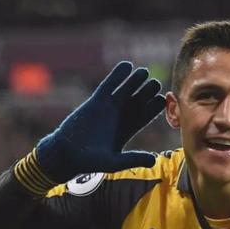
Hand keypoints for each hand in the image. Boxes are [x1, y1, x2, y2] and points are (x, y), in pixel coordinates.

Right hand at [35, 61, 164, 181]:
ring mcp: (108, 108)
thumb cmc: (90, 162)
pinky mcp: (96, 101)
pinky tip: (127, 66)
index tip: (163, 100)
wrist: (66, 153)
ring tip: (144, 72)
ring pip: (125, 91)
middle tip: (156, 84)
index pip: (144, 117)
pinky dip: (117, 76)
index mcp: (127, 131)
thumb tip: (153, 160)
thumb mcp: (115, 162)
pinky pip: (109, 85)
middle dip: (147, 92)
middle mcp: (120, 118)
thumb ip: (133, 159)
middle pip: (138, 101)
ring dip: (134, 81)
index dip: (153, 108)